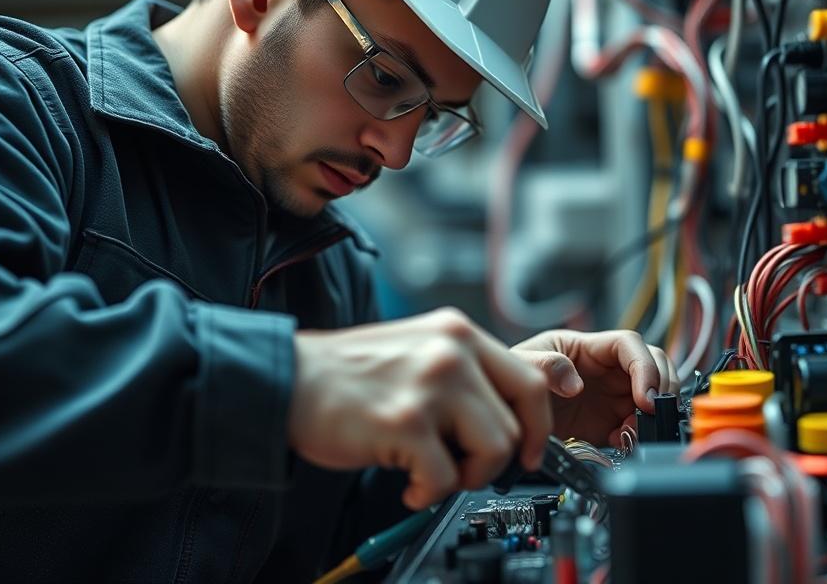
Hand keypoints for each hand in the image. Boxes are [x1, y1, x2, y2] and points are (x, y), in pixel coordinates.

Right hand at [288, 308, 551, 509]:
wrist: (288, 379)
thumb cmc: (348, 373)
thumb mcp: (418, 348)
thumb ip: (465, 371)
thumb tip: (508, 413)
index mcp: (458, 333)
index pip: (531, 378)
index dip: (538, 423)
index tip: (529, 448)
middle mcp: (452, 352)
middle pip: (520, 418)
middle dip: (501, 457)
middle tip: (472, 469)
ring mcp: (431, 385)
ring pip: (494, 448)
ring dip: (467, 476)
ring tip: (434, 476)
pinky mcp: (407, 422)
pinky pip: (447, 477)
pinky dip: (429, 493)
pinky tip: (408, 484)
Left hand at [511, 330, 678, 446]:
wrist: (509, 413)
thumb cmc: (515, 375)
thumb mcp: (523, 363)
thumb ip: (545, 366)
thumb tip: (574, 383)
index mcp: (588, 347)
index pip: (629, 345)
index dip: (644, 366)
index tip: (644, 394)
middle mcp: (606, 368)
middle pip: (654, 364)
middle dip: (661, 386)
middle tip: (650, 413)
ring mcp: (612, 394)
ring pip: (652, 395)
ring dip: (652, 413)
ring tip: (631, 430)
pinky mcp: (610, 421)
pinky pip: (637, 425)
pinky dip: (637, 435)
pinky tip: (620, 441)